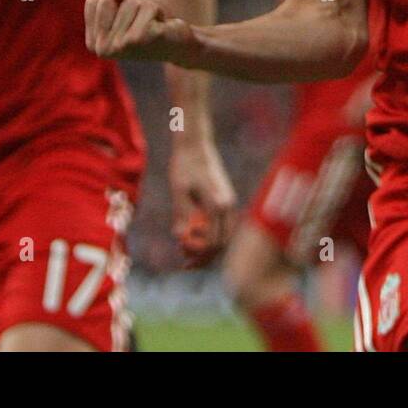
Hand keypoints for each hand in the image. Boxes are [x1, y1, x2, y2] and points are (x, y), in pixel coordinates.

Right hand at [84, 0, 196, 63]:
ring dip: (147, 7)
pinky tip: (161, 27)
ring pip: (130, 2)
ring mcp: (120, 46)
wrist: (179, 43)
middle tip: (142, 21)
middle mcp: (103, 48)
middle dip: (130, 2)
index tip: (128, 20)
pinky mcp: (139, 40)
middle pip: (108, 0)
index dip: (115, 3)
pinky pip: (148, 7)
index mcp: (94, 42)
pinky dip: (158, 10)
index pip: (93, 1)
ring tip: (153, 24)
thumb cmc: (150, 21)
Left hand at [168, 135, 235, 268]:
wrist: (195, 143)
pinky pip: (222, 225)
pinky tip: (195, 236)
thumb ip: (181, 214)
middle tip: (187, 264)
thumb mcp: (178, 190)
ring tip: (189, 254)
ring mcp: (229, 202)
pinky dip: (211, 235)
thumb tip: (179, 237)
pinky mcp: (226, 199)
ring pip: (224, 235)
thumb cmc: (184, 164)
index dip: (198, 254)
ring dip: (209, 248)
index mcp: (217, 204)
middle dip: (205, 256)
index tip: (184, 259)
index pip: (212, 241)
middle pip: (222, 243)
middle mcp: (228, 205)